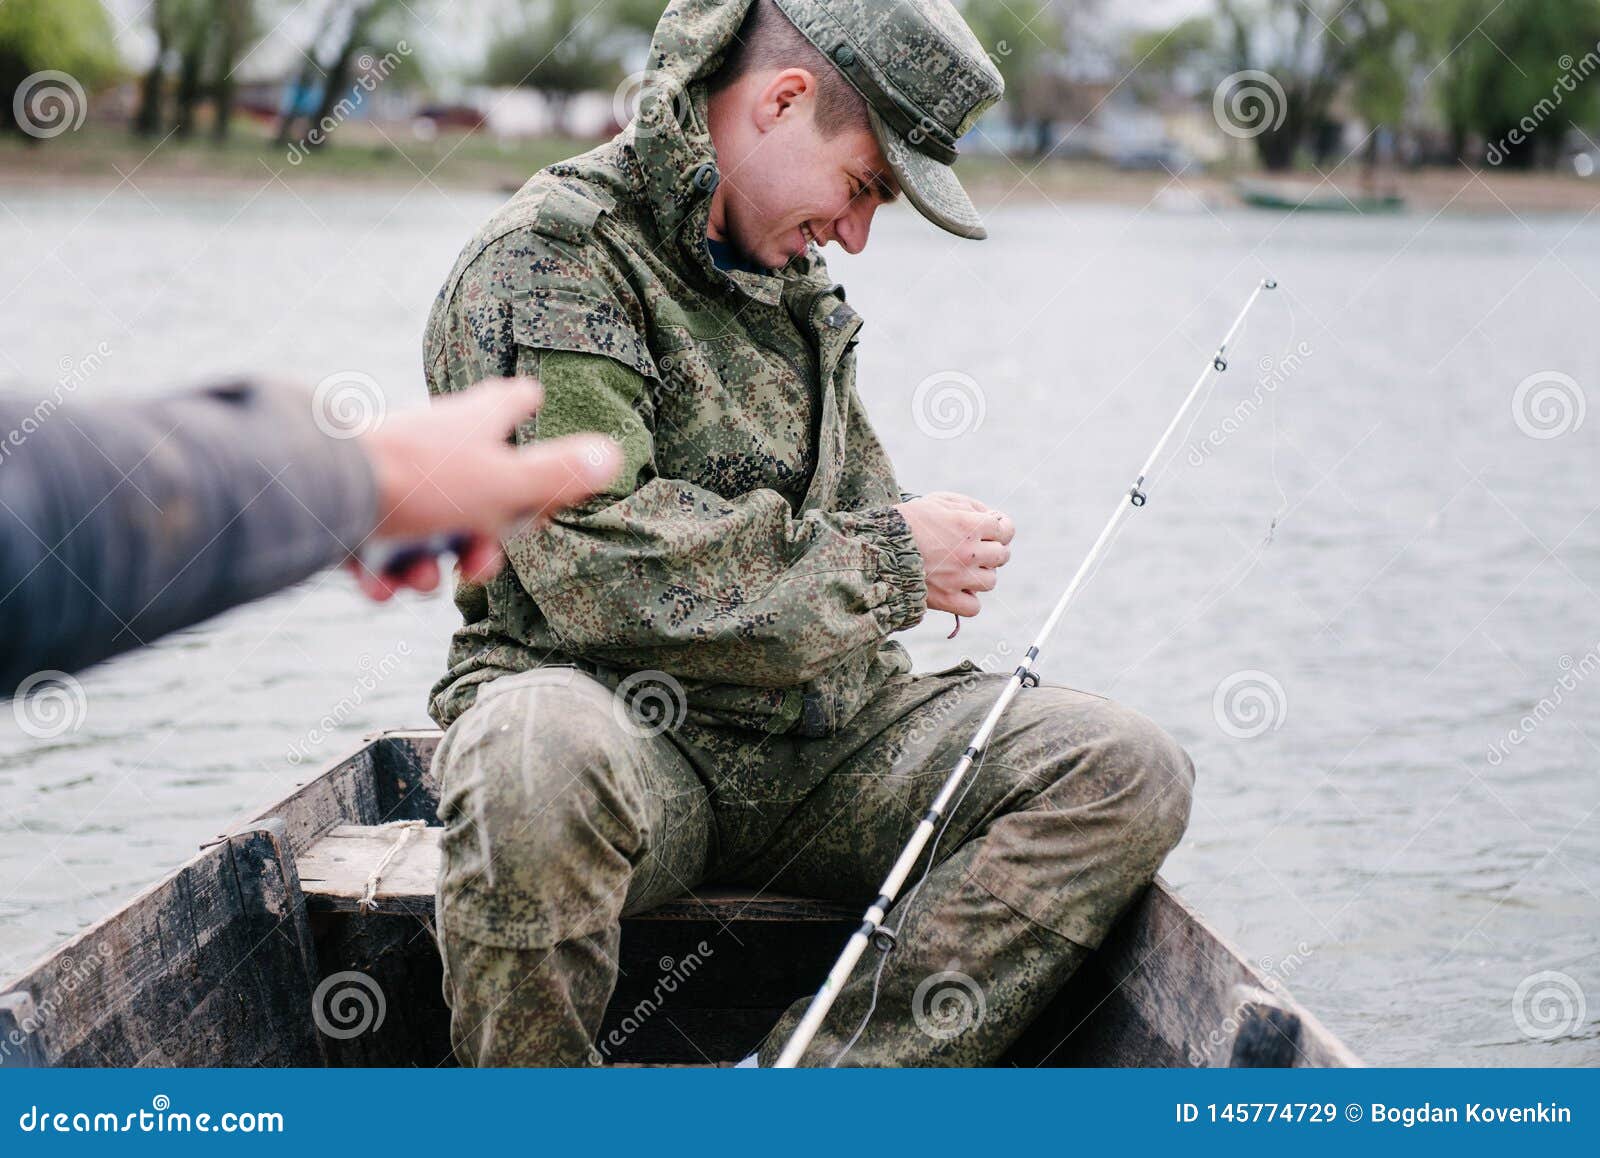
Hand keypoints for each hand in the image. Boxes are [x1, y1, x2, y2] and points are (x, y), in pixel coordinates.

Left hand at [350, 378, 620, 599]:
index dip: (533, 419)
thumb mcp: (504, 484)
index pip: (514, 402)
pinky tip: (377, 586)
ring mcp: (391, 474)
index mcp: (475, 423)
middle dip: (482, 539)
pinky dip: (382, 573)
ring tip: (418, 581)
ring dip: (429, 568)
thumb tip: (613, 453)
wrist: (319, 494)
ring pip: (427, 528)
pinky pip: (378, 547)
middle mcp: (433, 443)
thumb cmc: (420, 483)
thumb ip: (557, 475)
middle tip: (477, 562)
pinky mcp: (350, 505)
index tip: (537, 428)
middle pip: (476, 488)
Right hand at [895, 491, 1013, 618]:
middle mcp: (969, 552)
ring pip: (990, 581)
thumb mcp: (937, 501)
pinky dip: (970, 600)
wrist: (877, 548)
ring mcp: (959, 577)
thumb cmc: (906, 521)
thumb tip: (991, 517)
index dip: (1002, 528)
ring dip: (981, 574)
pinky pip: (974, 607)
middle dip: (993, 550)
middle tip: (975, 549)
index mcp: (969, 525)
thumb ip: (968, 506)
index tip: (995, 530)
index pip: (1006, 529)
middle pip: (1002, 555)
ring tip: (963, 569)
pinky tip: (958, 590)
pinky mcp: (946, 599)